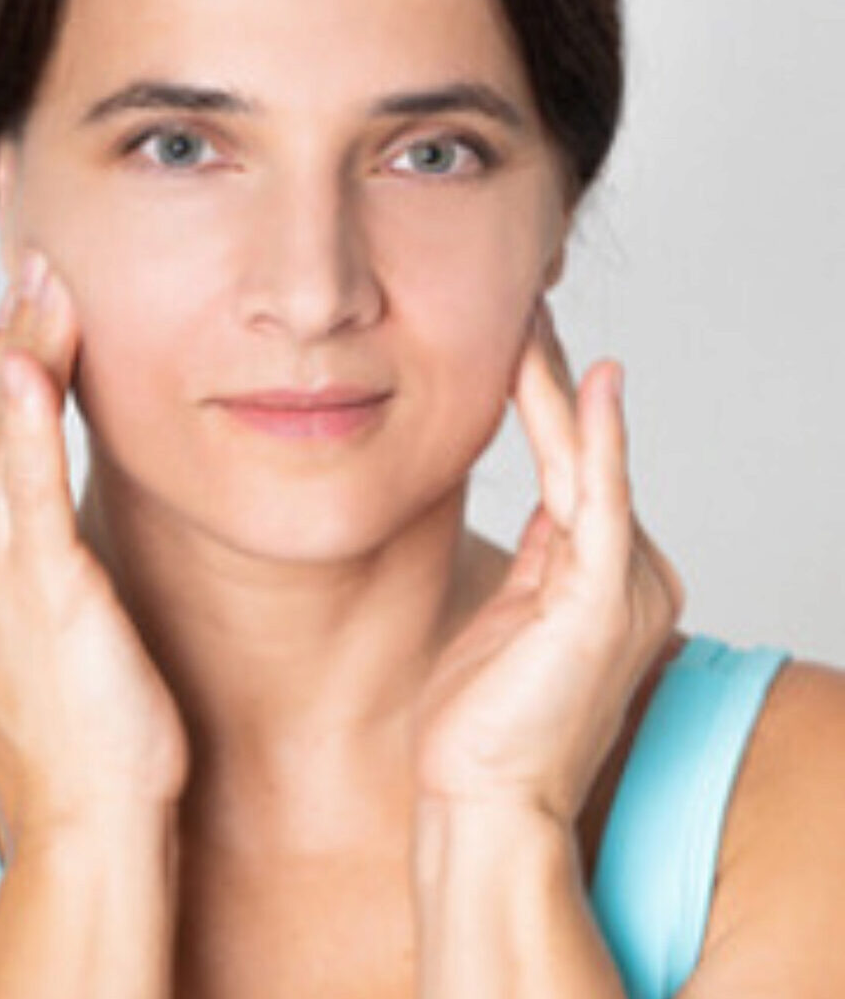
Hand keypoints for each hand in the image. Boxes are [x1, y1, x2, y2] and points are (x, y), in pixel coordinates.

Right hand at [0, 252, 188, 859]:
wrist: (89, 812)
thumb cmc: (77, 728)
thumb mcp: (39, 629)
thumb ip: (29, 561)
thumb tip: (47, 516)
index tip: (22, 315)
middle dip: (7, 341)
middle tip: (34, 268)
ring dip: (21, 353)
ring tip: (46, 282)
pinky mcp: (38, 589)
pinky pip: (23, 488)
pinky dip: (21, 420)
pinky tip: (25, 361)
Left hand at [412, 301, 684, 825]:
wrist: (480, 800)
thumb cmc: (482, 720)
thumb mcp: (510, 619)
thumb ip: (542, 560)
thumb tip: (548, 505)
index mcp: (602, 578)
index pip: (573, 468)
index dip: (544, 403)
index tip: (515, 347)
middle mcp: (626, 574)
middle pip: (581, 453)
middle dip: (548, 378)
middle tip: (523, 306)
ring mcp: (620, 586)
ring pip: (586, 462)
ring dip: (556, 387)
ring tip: (531, 319)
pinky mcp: (601, 600)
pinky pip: (603, 500)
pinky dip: (602, 438)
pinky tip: (593, 378)